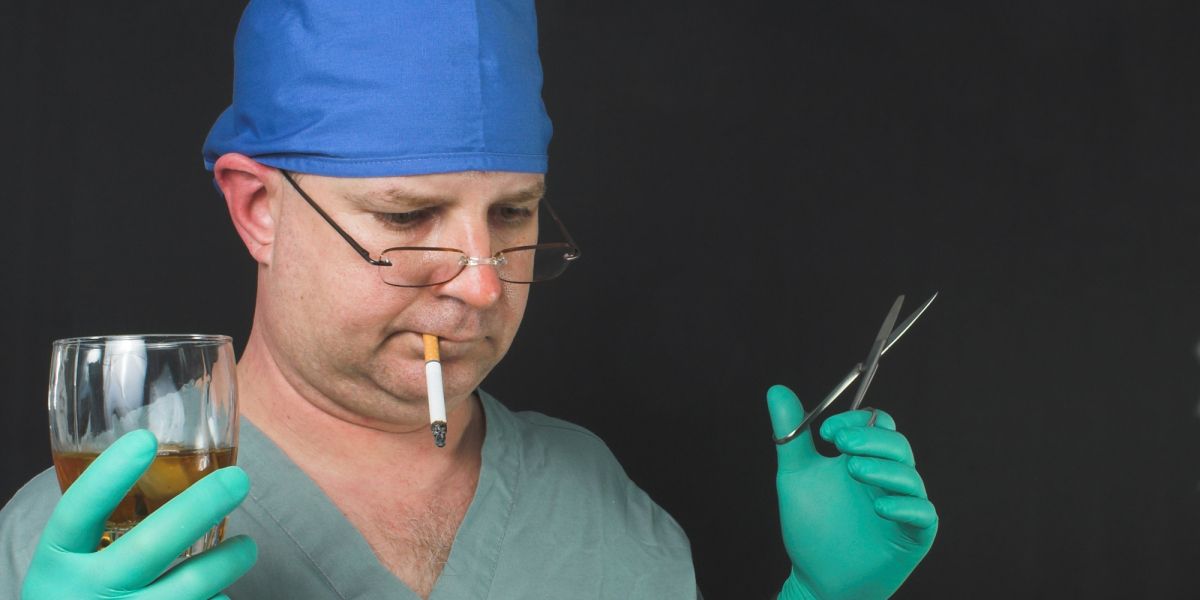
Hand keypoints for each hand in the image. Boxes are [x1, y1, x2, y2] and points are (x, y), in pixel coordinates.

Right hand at [22, 430, 257, 599]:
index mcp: (58, 560)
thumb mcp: (68, 563)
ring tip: (246, 547)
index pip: (79, 512)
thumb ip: (99, 524)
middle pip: (151, 546)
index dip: (109, 476)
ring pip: (190, 586)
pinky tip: (222, 594)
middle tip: (238, 480)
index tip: (145, 440)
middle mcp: (86, 592)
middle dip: (201, 506)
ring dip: (228, 561)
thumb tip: (156, 458)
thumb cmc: (75, 596)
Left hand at [766, 385, 936, 599]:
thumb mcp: (795, 477)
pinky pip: (922, 514)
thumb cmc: (811, 528)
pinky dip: (904, 506)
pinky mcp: (913, 535)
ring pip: (909, 475)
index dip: (855, 421)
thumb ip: (791, 435)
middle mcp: (886, 478)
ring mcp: (902, 505)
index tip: (825, 431)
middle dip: (871, 439)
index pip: (875, 424)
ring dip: (883, 468)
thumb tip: (777, 391)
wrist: (816, 578)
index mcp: (864, 458)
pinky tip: (879, 507)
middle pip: (896, 444)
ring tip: (852, 470)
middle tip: (841, 445)